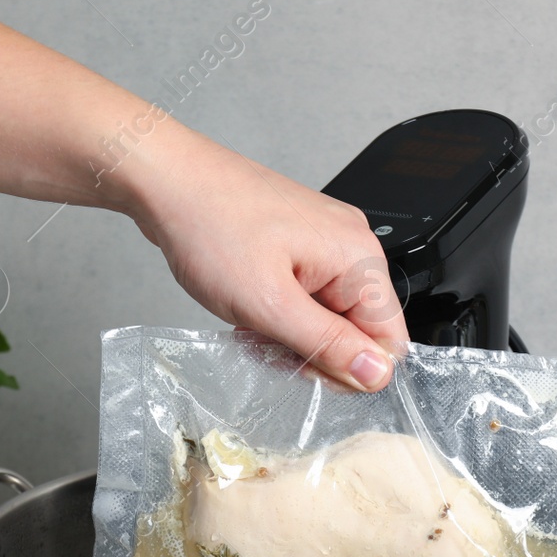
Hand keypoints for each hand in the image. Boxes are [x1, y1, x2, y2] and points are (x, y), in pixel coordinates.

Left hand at [115, 128, 407, 390]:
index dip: (350, 369)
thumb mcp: (269, 305)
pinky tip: (248, 308)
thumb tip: (376, 374)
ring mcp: (323, 242)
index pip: (389, 340)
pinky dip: (277, 313)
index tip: (306, 368)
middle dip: (313, 350)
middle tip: (267, 344)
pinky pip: (304, 298)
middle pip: (357, 331)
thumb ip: (327, 344)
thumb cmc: (211, 227)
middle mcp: (349, 245)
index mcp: (357, 257)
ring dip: (290, 334)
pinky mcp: (297, 244)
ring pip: (326, 318)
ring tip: (250, 322)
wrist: (168, 182)